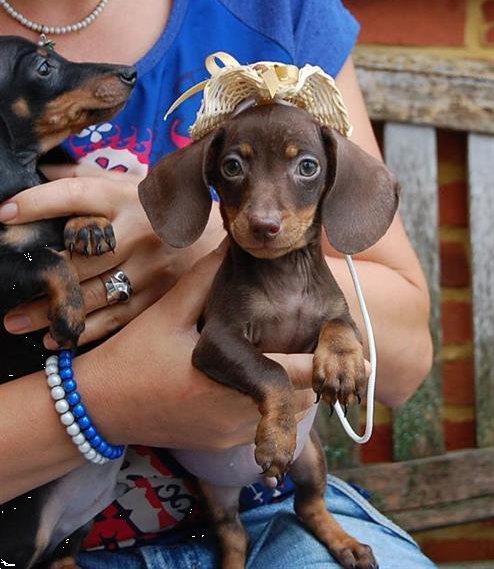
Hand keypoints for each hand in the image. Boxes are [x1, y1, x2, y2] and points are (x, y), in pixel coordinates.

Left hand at [1, 164, 224, 346]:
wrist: (219, 237)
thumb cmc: (164, 209)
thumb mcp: (132, 184)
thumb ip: (89, 176)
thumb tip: (44, 169)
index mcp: (129, 198)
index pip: (78, 195)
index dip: (39, 202)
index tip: (4, 214)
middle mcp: (139, 232)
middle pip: (80, 256)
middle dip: (39, 274)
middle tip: (3, 284)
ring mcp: (152, 269)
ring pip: (94, 293)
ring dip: (51, 310)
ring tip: (14, 322)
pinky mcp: (161, 298)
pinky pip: (117, 318)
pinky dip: (84, 331)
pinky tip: (56, 338)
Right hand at [79, 245, 316, 449]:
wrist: (99, 409)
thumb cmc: (135, 356)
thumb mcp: (171, 312)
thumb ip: (207, 278)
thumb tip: (232, 243)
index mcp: (231, 380)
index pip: (300, 375)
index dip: (326, 361)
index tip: (342, 350)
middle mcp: (237, 416)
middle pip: (301, 399)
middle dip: (309, 372)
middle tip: (309, 342)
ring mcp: (230, 437)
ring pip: (286, 416)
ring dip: (292, 390)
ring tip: (282, 357)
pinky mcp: (222, 447)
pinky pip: (264, 426)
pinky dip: (270, 407)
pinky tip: (255, 379)